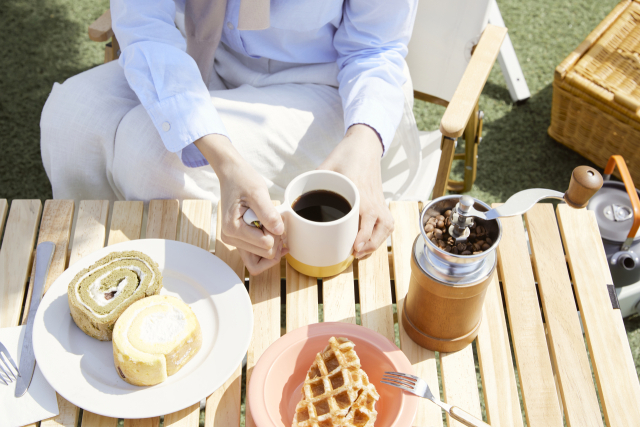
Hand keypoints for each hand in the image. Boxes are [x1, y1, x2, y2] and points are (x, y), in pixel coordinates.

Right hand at [195, 134, 287, 274]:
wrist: (232, 175)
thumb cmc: (242, 180)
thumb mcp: (258, 192)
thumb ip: (268, 213)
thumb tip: (279, 231)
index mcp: (233, 229)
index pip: (266, 246)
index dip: (277, 233)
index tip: (275, 218)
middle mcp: (230, 238)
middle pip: (264, 255)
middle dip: (275, 240)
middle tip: (274, 220)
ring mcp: (233, 240)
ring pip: (260, 258)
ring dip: (271, 243)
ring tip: (271, 223)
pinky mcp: (238, 239)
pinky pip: (255, 255)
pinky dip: (267, 245)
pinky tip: (273, 232)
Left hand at [318, 125, 393, 259]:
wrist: (365, 144)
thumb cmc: (346, 155)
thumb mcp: (325, 167)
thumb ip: (310, 183)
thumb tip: (291, 200)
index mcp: (360, 191)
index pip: (367, 217)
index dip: (363, 235)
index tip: (354, 247)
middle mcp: (373, 198)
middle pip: (380, 227)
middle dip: (369, 244)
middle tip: (354, 252)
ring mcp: (379, 200)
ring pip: (386, 226)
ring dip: (377, 241)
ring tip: (361, 250)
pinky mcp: (382, 201)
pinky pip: (388, 222)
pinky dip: (382, 234)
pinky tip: (371, 240)